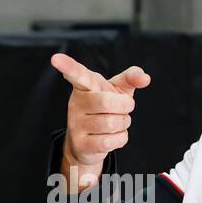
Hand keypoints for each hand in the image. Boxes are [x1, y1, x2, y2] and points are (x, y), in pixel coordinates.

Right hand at [51, 53, 149, 190]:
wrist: (89, 143)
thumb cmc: (105, 109)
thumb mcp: (118, 89)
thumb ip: (131, 78)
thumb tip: (145, 78)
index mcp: (85, 86)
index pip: (77, 74)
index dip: (68, 66)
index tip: (55, 58)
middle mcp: (76, 103)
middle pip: (107, 102)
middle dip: (125, 106)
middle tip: (124, 107)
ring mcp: (76, 124)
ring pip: (112, 123)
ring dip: (123, 124)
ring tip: (117, 122)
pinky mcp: (80, 144)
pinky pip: (110, 141)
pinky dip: (120, 139)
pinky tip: (113, 136)